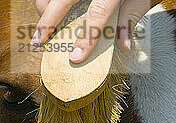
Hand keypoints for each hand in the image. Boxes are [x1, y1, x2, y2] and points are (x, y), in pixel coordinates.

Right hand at [31, 0, 153, 61]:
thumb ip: (129, 18)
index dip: (86, 39)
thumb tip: (124, 45)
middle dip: (48, 22)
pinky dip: (49, 0)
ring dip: (45, 8)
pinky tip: (50, 9)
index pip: (96, 16)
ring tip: (45, 25)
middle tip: (38, 41)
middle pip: (62, 1)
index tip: (75, 56)